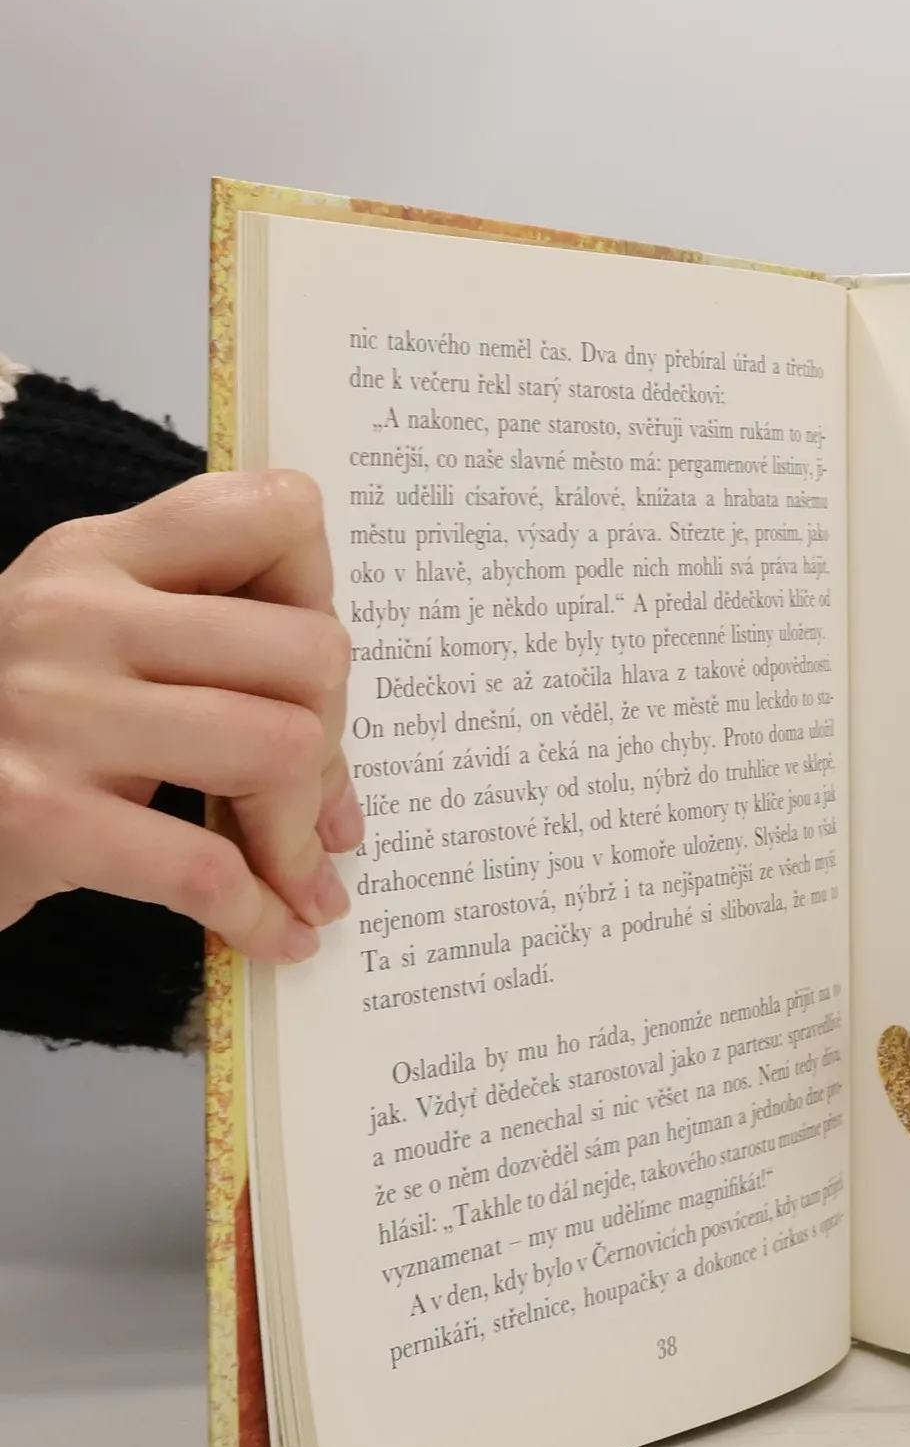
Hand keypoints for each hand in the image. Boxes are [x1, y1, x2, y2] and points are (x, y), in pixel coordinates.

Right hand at [0, 470, 362, 960]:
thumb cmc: (16, 733)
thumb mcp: (92, 650)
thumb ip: (211, 654)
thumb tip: (339, 779)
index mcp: (101, 555)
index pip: (279, 515)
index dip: (321, 596)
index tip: (301, 668)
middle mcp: (75, 613)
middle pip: (312, 652)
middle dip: (334, 740)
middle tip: (305, 798)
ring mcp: (53, 711)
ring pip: (281, 747)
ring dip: (301, 833)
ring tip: (294, 873)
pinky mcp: (38, 814)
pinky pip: (206, 867)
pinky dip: (259, 913)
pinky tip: (274, 930)